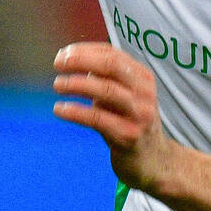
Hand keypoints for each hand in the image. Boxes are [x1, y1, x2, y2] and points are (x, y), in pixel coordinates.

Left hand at [52, 42, 180, 189]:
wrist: (152, 159)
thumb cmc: (130, 122)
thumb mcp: (124, 95)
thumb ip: (105, 77)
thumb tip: (71, 59)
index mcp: (143, 77)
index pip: (112, 54)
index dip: (84, 51)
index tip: (63, 54)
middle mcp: (144, 93)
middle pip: (111, 66)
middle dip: (81, 61)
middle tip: (58, 63)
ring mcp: (139, 114)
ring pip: (106, 90)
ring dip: (77, 84)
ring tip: (58, 85)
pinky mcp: (128, 135)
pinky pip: (97, 119)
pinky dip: (75, 112)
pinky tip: (59, 109)